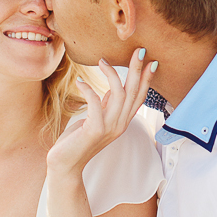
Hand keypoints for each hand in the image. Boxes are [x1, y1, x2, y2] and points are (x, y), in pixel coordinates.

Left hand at [47, 47, 157, 177]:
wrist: (65, 165)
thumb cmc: (78, 140)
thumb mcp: (96, 119)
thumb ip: (106, 106)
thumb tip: (111, 87)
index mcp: (122, 122)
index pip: (139, 98)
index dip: (146, 80)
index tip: (151, 61)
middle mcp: (119, 125)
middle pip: (133, 92)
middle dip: (136, 70)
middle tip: (139, 50)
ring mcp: (108, 128)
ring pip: (119, 95)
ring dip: (112, 74)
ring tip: (102, 60)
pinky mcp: (94, 129)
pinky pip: (95, 103)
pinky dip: (89, 89)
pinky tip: (80, 81)